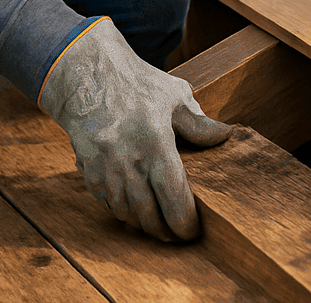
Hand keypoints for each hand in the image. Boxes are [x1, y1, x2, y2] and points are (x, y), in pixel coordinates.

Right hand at [39, 18, 231, 239]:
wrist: (86, 76)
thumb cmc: (135, 84)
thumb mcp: (173, 95)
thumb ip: (198, 123)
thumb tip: (224, 136)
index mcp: (155, 143)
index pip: (174, 198)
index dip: (185, 222)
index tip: (193, 230)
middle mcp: (129, 161)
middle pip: (150, 215)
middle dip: (165, 231)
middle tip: (177, 234)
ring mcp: (106, 169)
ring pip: (127, 213)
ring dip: (143, 225)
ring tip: (157, 226)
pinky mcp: (88, 171)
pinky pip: (107, 203)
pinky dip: (122, 212)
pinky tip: (133, 210)